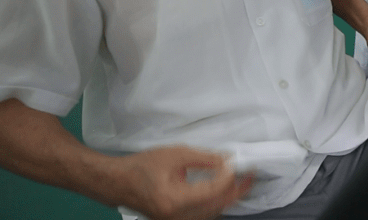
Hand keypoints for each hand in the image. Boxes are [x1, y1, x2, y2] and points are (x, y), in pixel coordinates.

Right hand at [115, 146, 253, 219]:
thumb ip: (204, 158)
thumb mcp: (175, 154)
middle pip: (217, 207)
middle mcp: (176, 216)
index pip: (212, 191)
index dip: (229, 178)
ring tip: (241, 183)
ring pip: (212, 214)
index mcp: (174, 200)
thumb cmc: (141, 167)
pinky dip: (216, 204)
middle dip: (236, 191)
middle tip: (250, 176)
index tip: (239, 164)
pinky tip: (224, 192)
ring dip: (228, 199)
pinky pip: (203, 216)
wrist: (118, 182)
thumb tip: (227, 161)